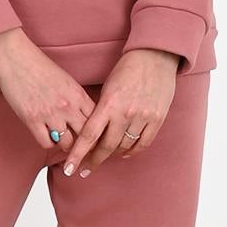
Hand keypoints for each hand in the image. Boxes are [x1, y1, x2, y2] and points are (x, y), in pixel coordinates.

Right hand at [0, 28, 97, 160]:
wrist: (15, 58)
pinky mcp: (32, 120)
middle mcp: (67, 106)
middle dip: (86, 145)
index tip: (96, 139)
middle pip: (85, 136)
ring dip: (66, 146)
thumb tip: (85, 117)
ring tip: (64, 143)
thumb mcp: (67, 81)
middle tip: (82, 148)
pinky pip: (46, 143)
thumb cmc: (39, 67)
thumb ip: (77, 100)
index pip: (97, 121)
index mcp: (78, 95)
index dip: (98, 133)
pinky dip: (48, 143)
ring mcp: (50, 114)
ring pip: (67, 144)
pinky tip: (47, 136)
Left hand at [59, 48, 179, 175]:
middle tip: (86, 169)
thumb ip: (100, 111)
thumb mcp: (107, 88)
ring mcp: (143, 117)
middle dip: (94, 160)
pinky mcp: (157, 119)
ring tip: (104, 157)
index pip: (89, 136)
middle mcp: (125, 113)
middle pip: (106, 146)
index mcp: (109, 103)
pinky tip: (124, 153)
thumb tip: (91, 134)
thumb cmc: (127, 70)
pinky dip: (132, 151)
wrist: (154, 56)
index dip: (78, 155)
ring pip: (124, 147)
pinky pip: (143, 144)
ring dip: (112, 155)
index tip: (69, 168)